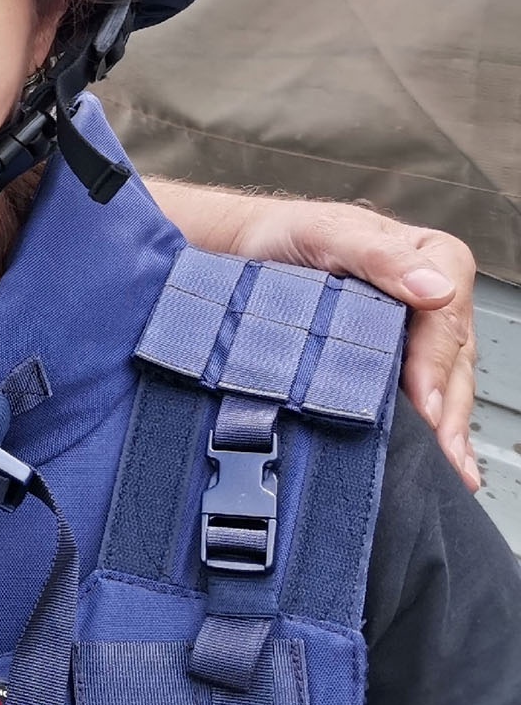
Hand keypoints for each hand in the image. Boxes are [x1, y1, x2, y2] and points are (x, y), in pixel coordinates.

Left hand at [155, 182, 481, 488]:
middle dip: (450, 412)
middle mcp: (436, 298)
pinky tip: (439, 459)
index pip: (446, 321)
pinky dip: (432, 427)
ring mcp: (419, 331)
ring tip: (452, 470)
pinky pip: (423, 393)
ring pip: (447, 384)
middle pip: (454, 360)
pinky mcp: (396, 356)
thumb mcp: (331, 234)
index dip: (436, 365)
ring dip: (449, 429)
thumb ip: (381, 258)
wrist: (251, 246)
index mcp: (436, 259)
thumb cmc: (291, 234)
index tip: (424, 403)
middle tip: (445, 456)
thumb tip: (436, 289)